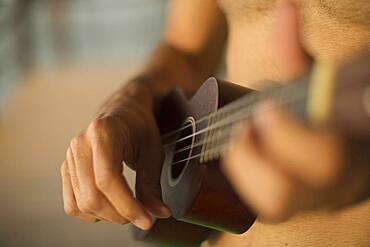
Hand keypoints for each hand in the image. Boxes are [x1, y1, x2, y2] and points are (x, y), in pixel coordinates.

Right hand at [60, 84, 169, 229]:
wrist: (124, 111)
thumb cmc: (140, 127)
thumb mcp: (153, 152)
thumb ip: (152, 185)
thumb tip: (158, 214)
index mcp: (103, 132)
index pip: (108, 180)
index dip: (128, 206)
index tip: (147, 220)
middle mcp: (80, 143)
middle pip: (92, 196)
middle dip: (119, 214)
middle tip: (141, 216)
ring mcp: (70, 156)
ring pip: (81, 203)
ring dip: (107, 216)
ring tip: (128, 209)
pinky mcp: (67, 168)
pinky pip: (72, 204)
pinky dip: (91, 213)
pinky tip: (109, 206)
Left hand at [221, 1, 369, 221]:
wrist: (335, 152)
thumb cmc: (321, 112)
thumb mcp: (309, 80)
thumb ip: (294, 50)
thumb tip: (285, 8)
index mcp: (341, 149)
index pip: (321, 156)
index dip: (289, 136)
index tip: (264, 108)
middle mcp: (324, 183)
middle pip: (288, 192)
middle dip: (256, 160)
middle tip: (242, 128)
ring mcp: (303, 199)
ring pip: (272, 205)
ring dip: (245, 171)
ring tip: (238, 140)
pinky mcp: (282, 205)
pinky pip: (258, 205)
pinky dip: (242, 179)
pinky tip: (238, 151)